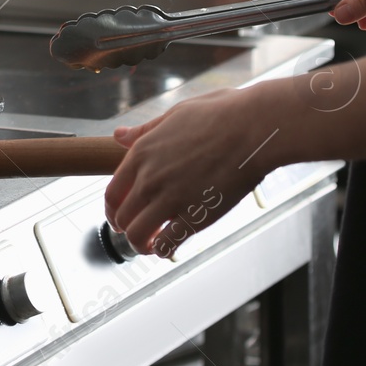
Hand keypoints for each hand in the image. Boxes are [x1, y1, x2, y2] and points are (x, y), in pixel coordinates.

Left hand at [103, 89, 270, 256]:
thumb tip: (118, 136)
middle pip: (122, 217)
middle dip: (125, 228)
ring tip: (149, 245)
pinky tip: (169, 248)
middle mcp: (149, 178)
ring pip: (138, 234)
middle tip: (134, 233)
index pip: (112, 193)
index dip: (112, 210)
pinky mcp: (195, 216)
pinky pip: (168, 243)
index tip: (118, 216)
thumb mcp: (174, 115)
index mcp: (141, 153)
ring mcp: (170, 199)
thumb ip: (145, 132)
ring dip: (140, 244)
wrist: (253, 128)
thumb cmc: (220, 115)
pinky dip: (164, 250)